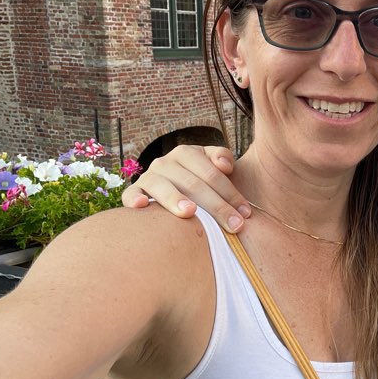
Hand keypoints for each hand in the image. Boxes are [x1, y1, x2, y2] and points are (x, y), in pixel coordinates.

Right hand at [121, 145, 249, 231]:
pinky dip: (135, 199)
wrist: (177, 191)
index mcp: (187, 153)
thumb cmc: (203, 183)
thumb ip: (222, 158)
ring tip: (190, 212)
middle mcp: (166, 162)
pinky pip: (131, 195)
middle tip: (234, 225)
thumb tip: (224, 166)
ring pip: (162, 186)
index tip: (246, 213)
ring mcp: (149, 177)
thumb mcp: (214, 167)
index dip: (231, 193)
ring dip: (175, 198)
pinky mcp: (135, 193)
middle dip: (216, 206)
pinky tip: (143, 206)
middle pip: (193, 183)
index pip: (211, 173)